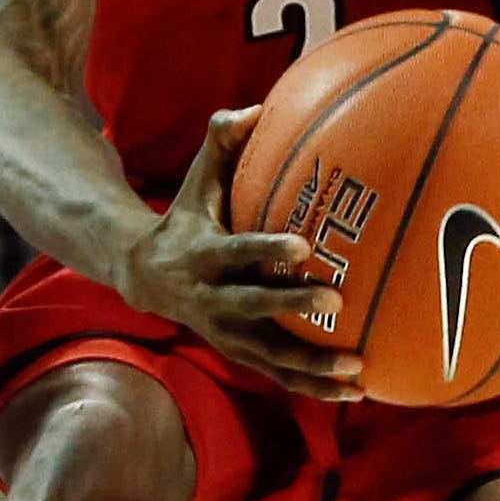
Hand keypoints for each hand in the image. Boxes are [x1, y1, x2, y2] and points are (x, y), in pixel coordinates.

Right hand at [120, 108, 361, 400]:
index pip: (237, 251)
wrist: (143, 276)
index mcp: (204, 254)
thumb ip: (221, 143)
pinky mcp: (238, 353)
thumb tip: (256, 108)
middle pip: (255, 309)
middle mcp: (212, 299)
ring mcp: (225, 333)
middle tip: (338, 300)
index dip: (266, 249)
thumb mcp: (196, 180)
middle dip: (294, 306)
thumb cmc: (186, 218)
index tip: (302, 244)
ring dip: (311, 367)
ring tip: (356, 371)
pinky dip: (314, 386)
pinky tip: (355, 392)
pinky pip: (278, 375)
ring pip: (269, 356)